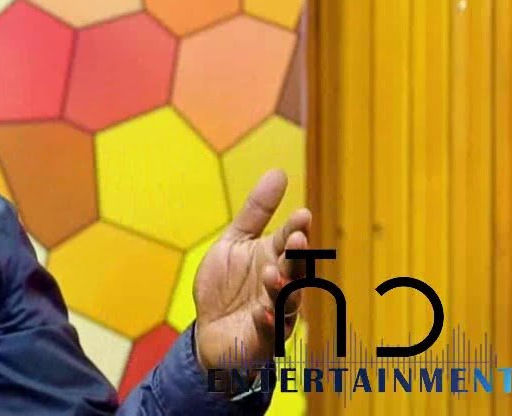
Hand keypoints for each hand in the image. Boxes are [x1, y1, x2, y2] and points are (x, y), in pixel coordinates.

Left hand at [193, 169, 311, 371]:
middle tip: (297, 240)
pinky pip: (268, 333)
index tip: (302, 215)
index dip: (296, 230)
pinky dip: (267, 323)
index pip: (289, 242)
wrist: (209, 328)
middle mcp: (281, 286)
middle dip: (297, 257)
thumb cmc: (226, 284)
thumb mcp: (234, 242)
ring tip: (272, 274)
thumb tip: (278, 172)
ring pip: (287, 302)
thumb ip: (256, 212)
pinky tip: (260, 312)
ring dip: (281, 289)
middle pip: (295, 271)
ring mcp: (275, 313)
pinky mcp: (262, 339)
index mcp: (274, 259)